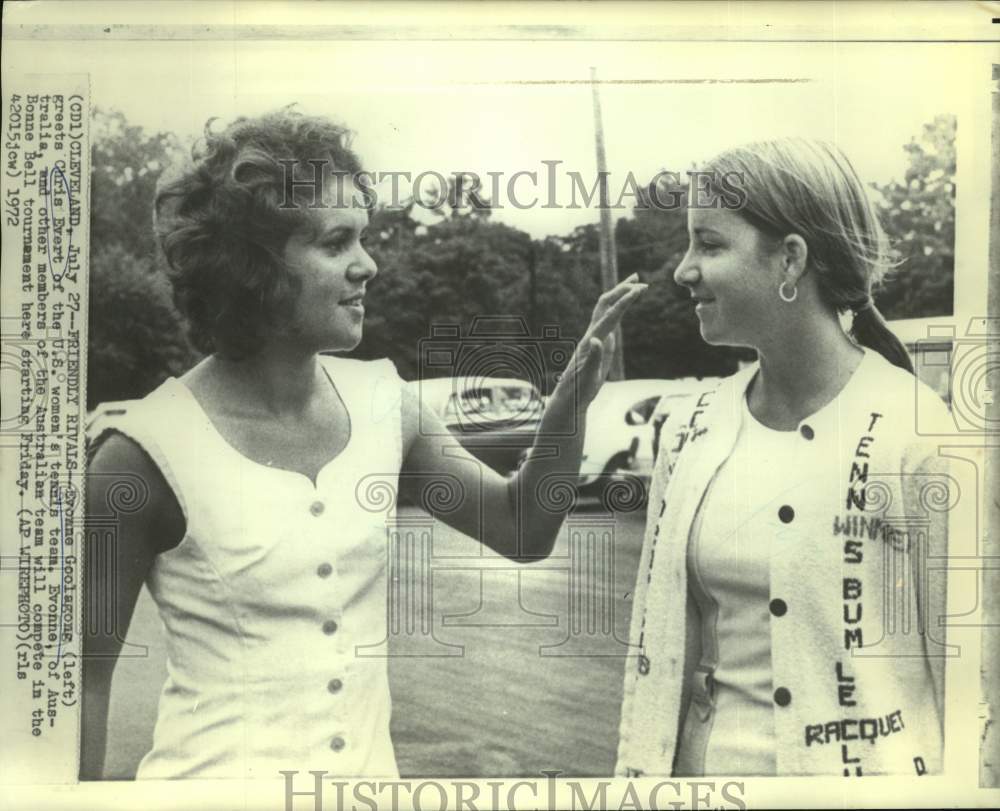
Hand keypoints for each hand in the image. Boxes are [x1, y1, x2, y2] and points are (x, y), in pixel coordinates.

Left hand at [558, 273, 647, 410]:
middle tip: (640, 280)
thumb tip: (597, 339)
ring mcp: (594, 337)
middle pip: (606, 304)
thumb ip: (594, 358)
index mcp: (592, 340)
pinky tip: (622, 308)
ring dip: (619, 295)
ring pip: (606, 310)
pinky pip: (607, 321)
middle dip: (622, 290)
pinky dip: (617, 310)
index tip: (640, 288)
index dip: (625, 300)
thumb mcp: (588, 377)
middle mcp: (592, 334)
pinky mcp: (597, 343)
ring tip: (634, 285)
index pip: (611, 315)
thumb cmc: (579, 390)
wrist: (569, 397)